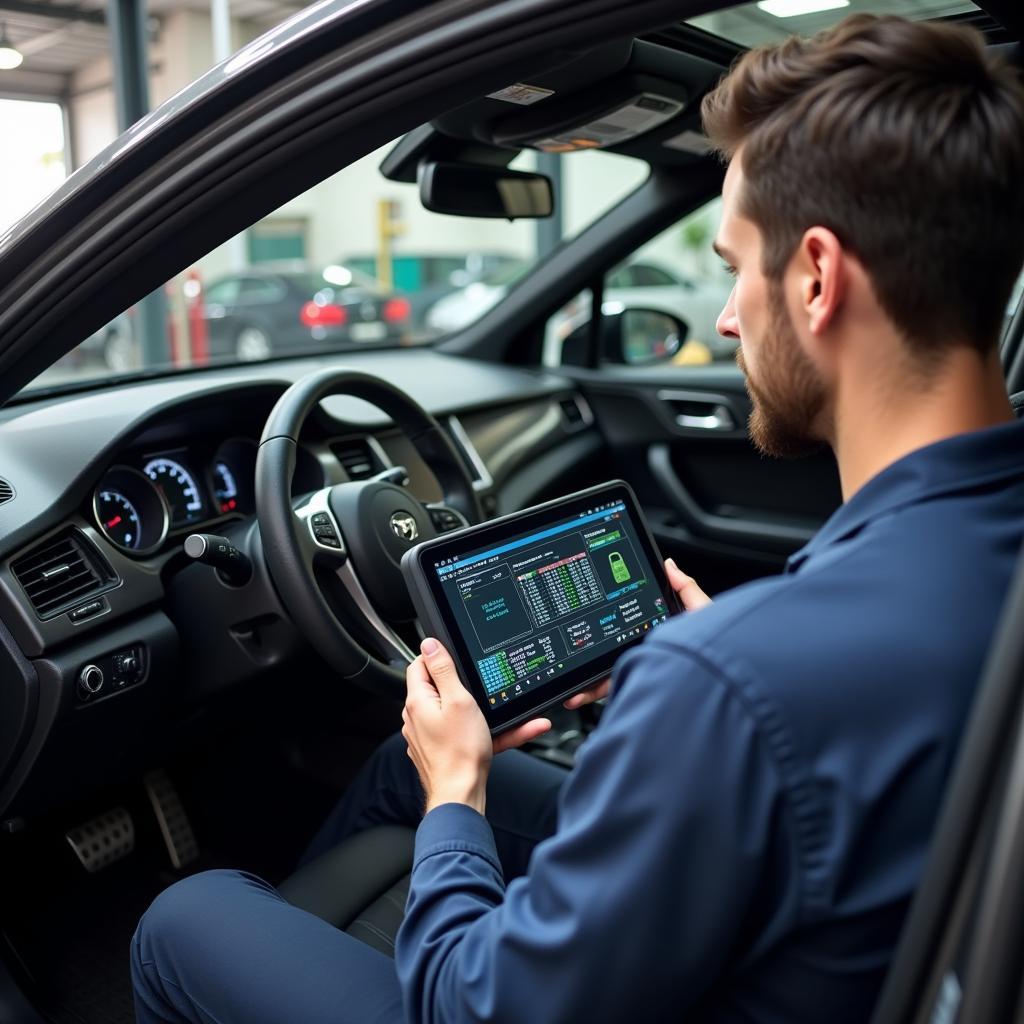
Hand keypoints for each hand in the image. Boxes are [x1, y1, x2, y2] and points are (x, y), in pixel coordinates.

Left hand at [403, 638, 550, 814]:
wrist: (461, 794)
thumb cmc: (461, 752)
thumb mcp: (458, 700)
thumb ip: (443, 669)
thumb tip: (429, 644)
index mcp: (417, 701)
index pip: (419, 665)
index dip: (439, 658)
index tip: (458, 661)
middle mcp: (416, 718)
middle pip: (438, 688)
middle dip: (464, 686)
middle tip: (482, 689)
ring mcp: (426, 737)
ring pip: (454, 713)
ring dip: (480, 711)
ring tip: (504, 715)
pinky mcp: (439, 751)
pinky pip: (462, 734)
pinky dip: (483, 732)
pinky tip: (511, 733)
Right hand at [563, 558, 710, 710]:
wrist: (724, 682)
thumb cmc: (719, 648)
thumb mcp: (702, 613)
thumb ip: (686, 590)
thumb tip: (668, 565)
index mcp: (663, 635)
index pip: (631, 626)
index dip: (611, 621)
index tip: (593, 617)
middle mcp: (651, 655)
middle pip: (613, 651)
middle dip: (590, 653)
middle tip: (573, 649)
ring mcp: (644, 673)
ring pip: (606, 674)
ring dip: (585, 679)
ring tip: (570, 681)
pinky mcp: (640, 689)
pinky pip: (612, 691)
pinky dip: (590, 694)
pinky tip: (577, 694)